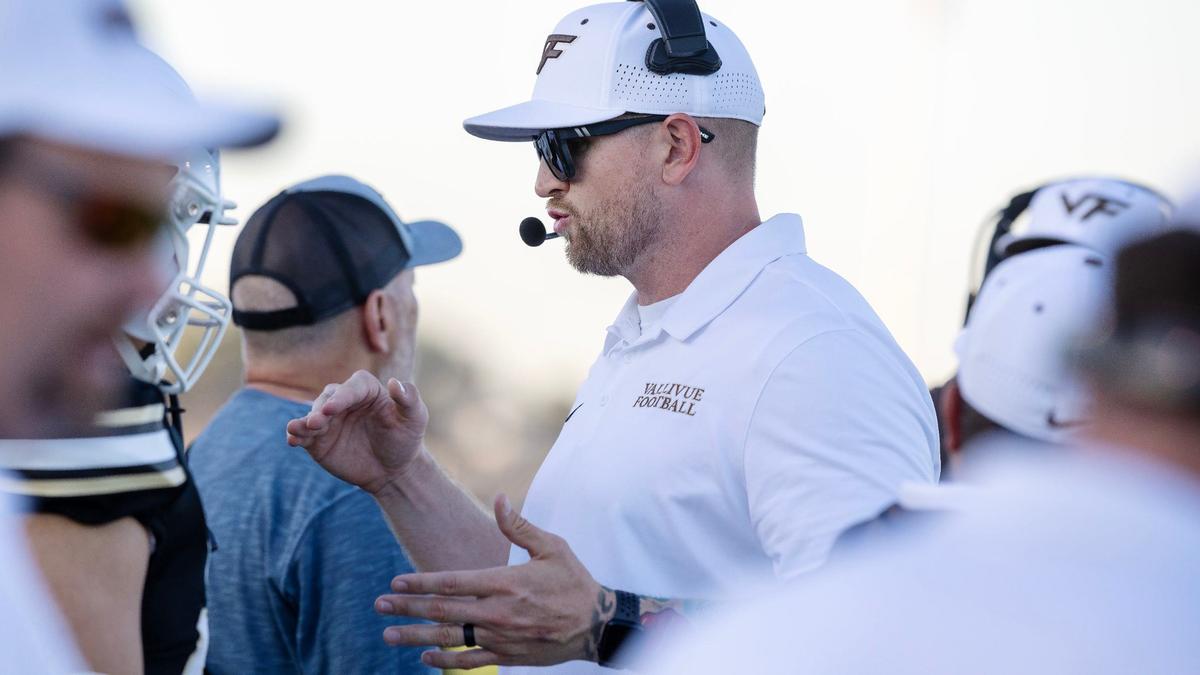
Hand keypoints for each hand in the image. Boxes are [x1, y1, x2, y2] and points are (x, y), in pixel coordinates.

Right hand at [286, 370, 427, 494]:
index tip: (333, 408)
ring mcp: (329, 420)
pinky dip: (296, 435)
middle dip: (320, 409)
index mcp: (367, 390)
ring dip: (304, 422)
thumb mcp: (415, 419)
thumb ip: (409, 400)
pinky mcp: (318, 440)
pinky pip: (304, 435)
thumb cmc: (406, 438)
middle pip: (328, 399)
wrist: (393, 469)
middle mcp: (344, 401)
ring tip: (297, 429)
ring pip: (311, 416)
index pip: (352, 387)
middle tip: (316, 423)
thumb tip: (395, 383)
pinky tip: (292, 440)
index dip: (342, 396)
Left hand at [373, 495, 615, 668]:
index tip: (396, 583)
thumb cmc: (574, 581)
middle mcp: (498, 612)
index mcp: (505, 583)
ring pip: (450, 638)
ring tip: (390, 635)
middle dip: (407, 609)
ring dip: (416, 637)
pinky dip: (445, 660)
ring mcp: (501, 637)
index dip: (421, 583)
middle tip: (379, 606)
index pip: (453, 583)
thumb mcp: (552, 546)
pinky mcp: (508, 656)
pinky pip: (470, 661)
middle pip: (443, 611)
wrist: (597, 624)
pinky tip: (425, 657)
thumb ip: (519, 526)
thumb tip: (499, 498)